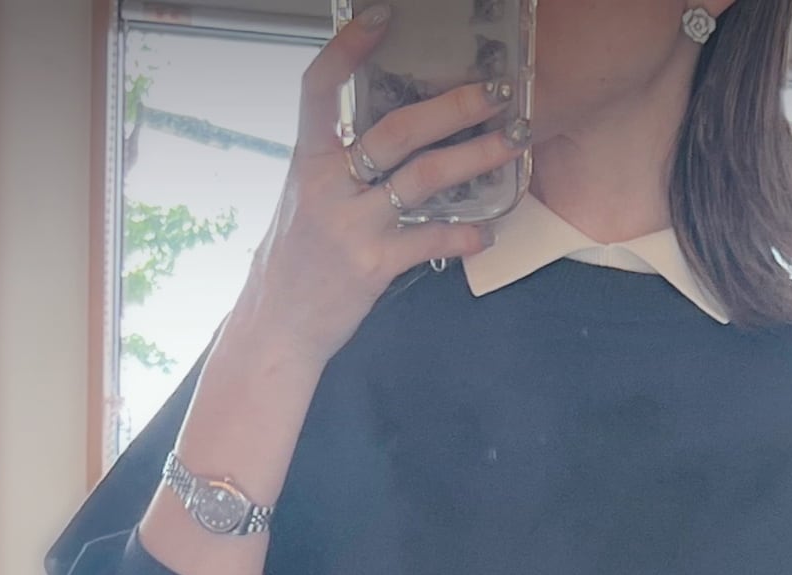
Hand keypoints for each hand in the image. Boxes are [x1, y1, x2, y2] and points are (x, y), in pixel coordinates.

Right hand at [238, 15, 521, 373]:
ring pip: (423, 178)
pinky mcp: (372, 266)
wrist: (279, 327)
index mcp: (308, 161)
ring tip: (511, 144)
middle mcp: (328, 186)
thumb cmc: (298, 261)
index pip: (319, 89)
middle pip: (397, 129)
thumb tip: (392, 134)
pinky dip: (464, 234)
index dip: (348, 49)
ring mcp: (351, 226)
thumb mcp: (306, 200)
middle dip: (454, 106)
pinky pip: (429, 241)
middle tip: (497, 92)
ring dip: (475, 158)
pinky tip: (487, 231)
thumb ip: (339, 165)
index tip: (383, 17)